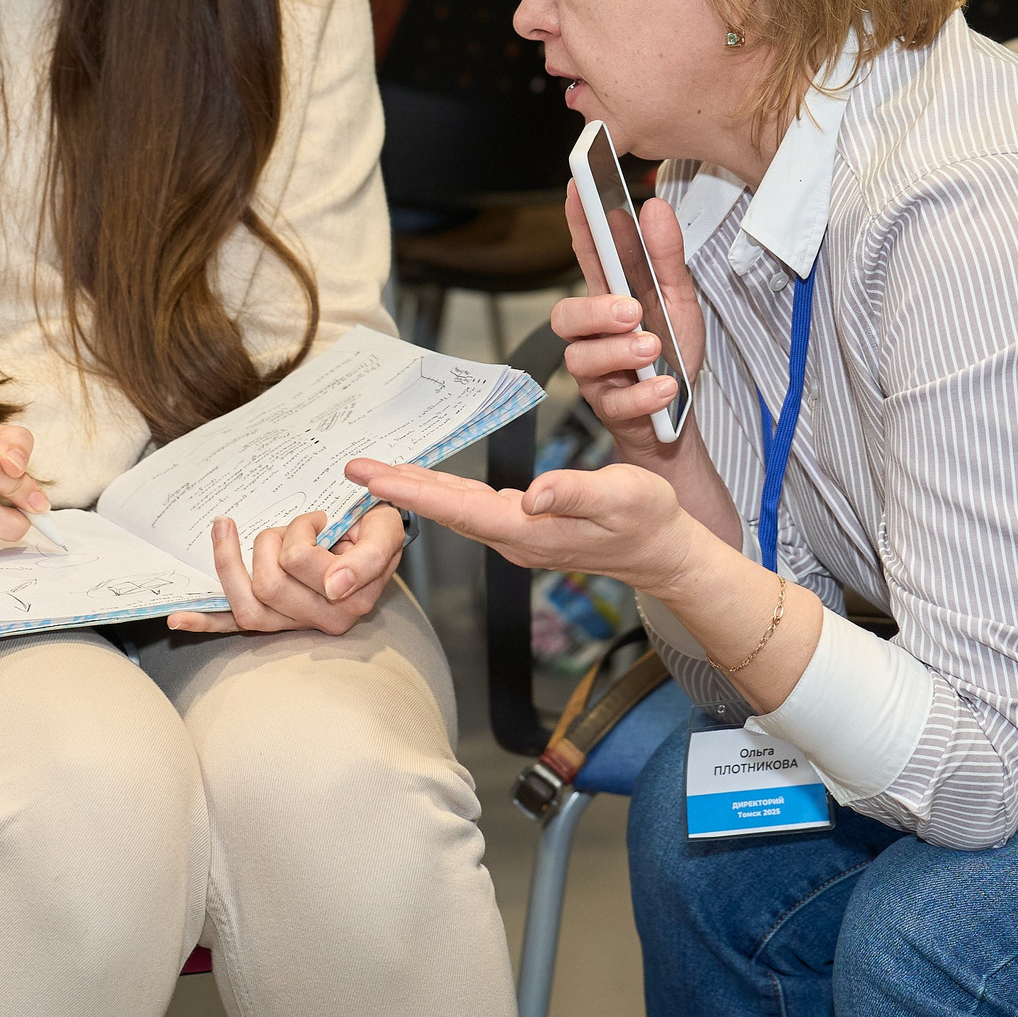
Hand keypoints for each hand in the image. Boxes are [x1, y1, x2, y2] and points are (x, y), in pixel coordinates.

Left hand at [166, 503, 404, 636]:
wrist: (377, 540)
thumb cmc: (377, 530)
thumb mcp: (387, 530)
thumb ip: (371, 555)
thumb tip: (333, 584)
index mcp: (350, 597)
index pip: (298, 560)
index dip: (300, 530)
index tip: (320, 519)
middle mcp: (324, 619)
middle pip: (267, 583)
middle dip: (270, 541)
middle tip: (292, 526)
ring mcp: (296, 624)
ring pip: (248, 606)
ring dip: (235, 563)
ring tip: (244, 534)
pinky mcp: (275, 620)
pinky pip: (236, 626)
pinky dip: (206, 623)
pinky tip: (178, 619)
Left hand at [346, 458, 705, 596]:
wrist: (663, 550)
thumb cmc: (647, 520)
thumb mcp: (621, 496)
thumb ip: (576, 492)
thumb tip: (533, 493)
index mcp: (531, 530)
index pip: (459, 509)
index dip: (413, 492)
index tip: (372, 477)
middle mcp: (515, 538)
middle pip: (446, 512)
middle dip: (398, 490)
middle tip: (354, 468)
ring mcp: (519, 536)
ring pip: (456, 512)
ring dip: (416, 492)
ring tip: (378, 473)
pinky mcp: (525, 528)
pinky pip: (471, 511)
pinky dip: (443, 494)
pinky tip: (430, 482)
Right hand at [554, 182, 707, 458]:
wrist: (677, 419)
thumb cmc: (670, 356)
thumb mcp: (679, 301)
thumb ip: (666, 258)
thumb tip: (655, 208)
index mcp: (609, 299)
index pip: (587, 256)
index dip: (578, 223)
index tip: (577, 189)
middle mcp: (592, 334)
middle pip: (564, 315)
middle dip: (594, 311)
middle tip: (630, 311)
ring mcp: (595, 372)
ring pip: (581, 359)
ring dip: (619, 353)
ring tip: (652, 350)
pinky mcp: (607, 406)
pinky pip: (614, 401)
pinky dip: (640, 394)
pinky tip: (663, 387)